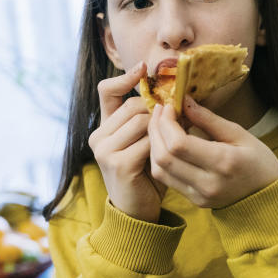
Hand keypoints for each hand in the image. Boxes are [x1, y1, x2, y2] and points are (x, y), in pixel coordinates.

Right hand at [89, 62, 164, 221]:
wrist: (139, 209)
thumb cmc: (147, 173)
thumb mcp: (146, 140)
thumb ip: (150, 118)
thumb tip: (172, 91)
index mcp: (105, 126)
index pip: (107, 90)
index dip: (126, 77)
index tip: (145, 68)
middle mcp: (98, 136)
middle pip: (135, 105)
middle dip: (159, 112)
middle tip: (179, 121)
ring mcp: (105, 150)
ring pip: (142, 121)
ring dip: (163, 130)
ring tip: (175, 141)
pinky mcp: (117, 163)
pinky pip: (147, 143)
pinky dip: (162, 147)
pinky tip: (168, 156)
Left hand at [148, 97, 277, 208]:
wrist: (268, 197)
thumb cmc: (259, 161)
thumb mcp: (240, 134)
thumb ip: (209, 119)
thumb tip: (184, 100)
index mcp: (223, 162)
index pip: (179, 144)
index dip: (166, 123)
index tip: (168, 106)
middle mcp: (208, 182)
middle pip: (164, 156)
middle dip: (155, 130)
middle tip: (159, 111)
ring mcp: (199, 195)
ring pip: (159, 169)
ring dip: (153, 144)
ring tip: (159, 125)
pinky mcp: (194, 201)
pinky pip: (166, 179)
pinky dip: (160, 158)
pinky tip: (165, 143)